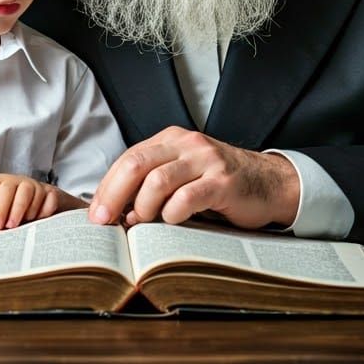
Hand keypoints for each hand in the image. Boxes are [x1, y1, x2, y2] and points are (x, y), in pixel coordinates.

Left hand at [0, 174, 85, 230]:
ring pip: (28, 191)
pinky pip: (48, 197)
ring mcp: (34, 186)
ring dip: (20, 209)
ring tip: (13, 226)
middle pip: (8, 188)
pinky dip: (43, 209)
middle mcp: (16, 181)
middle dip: (1, 208)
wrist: (39, 202)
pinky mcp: (50, 193)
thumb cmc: (10, 209)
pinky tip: (37, 220)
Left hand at [88, 127, 299, 229]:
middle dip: (114, 195)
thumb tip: (115, 211)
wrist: (268, 182)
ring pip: (158, 180)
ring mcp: (206, 160)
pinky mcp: (223, 181)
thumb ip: (152, 184)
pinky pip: (187, 197)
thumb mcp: (183, 174)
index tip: (95, 214)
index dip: (107, 186)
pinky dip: (172, 214)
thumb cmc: (218, 184)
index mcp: (171, 139)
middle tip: (105, 222)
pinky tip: (172, 222)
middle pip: (137, 164)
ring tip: (142, 224)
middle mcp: (186, 144)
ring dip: (143, 207)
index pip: (129, 158)